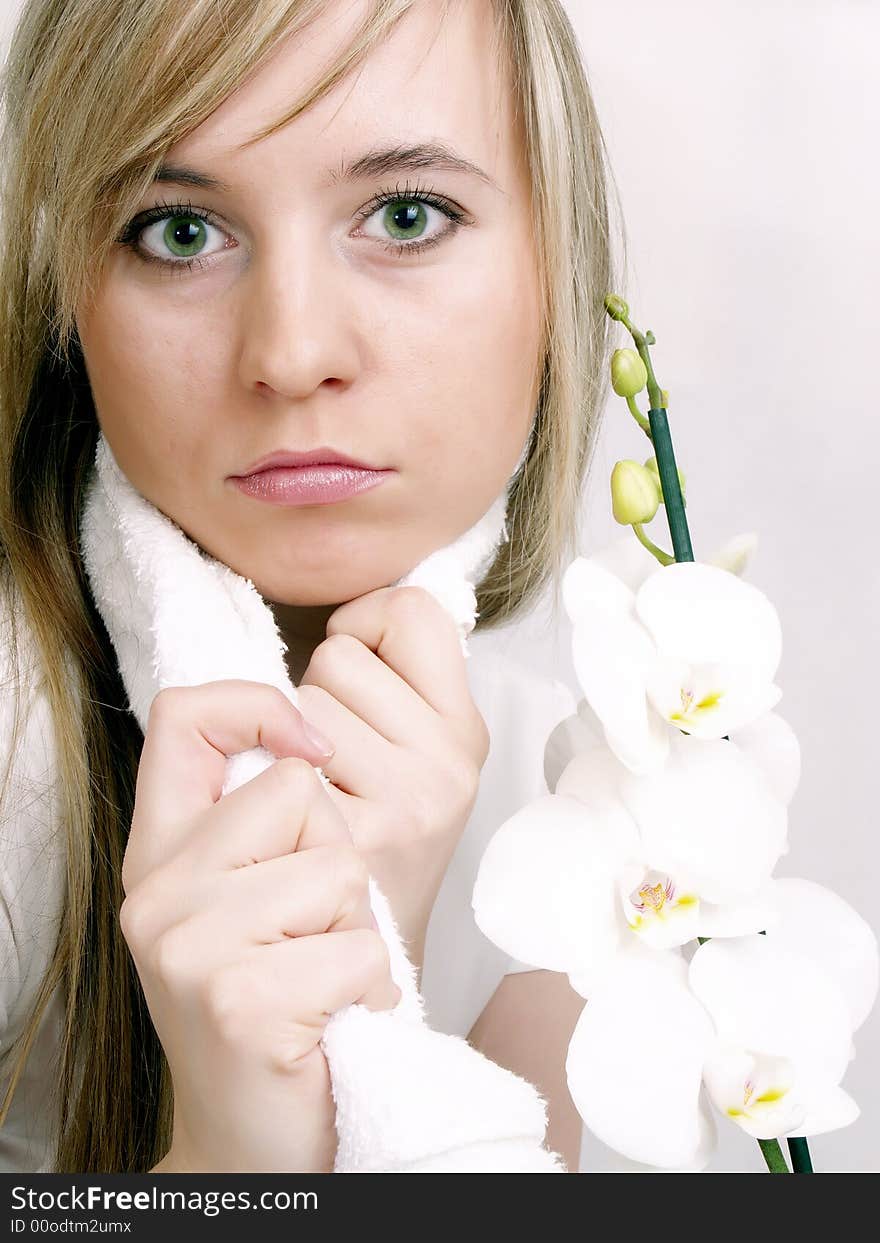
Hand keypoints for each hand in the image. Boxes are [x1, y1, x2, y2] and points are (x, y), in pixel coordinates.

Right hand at [121, 680, 400, 1172]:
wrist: (254, 1137)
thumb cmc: (276, 1006)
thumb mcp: (246, 901)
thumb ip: (256, 823)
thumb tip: (309, 738)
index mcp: (160, 853)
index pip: (182, 716)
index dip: (254, 704)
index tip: (306, 745)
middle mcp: (159, 892)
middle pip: (296, 788)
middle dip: (334, 857)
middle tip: (310, 935)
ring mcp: (189, 946)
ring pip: (337, 866)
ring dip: (356, 930)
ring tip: (320, 978)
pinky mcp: (239, 1000)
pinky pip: (358, 948)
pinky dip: (369, 988)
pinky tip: (331, 1021)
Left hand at [295, 586, 490, 969]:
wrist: (372, 968)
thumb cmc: (378, 846)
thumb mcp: (419, 755)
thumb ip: (399, 681)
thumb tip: (358, 610)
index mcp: (466, 727)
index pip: (412, 609)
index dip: (369, 625)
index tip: (361, 671)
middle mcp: (449, 760)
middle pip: (339, 654)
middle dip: (317, 694)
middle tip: (336, 761)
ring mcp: (408, 801)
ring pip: (300, 700)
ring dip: (288, 740)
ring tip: (318, 795)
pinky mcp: (358, 840)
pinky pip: (282, 760)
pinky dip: (272, 787)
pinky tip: (301, 829)